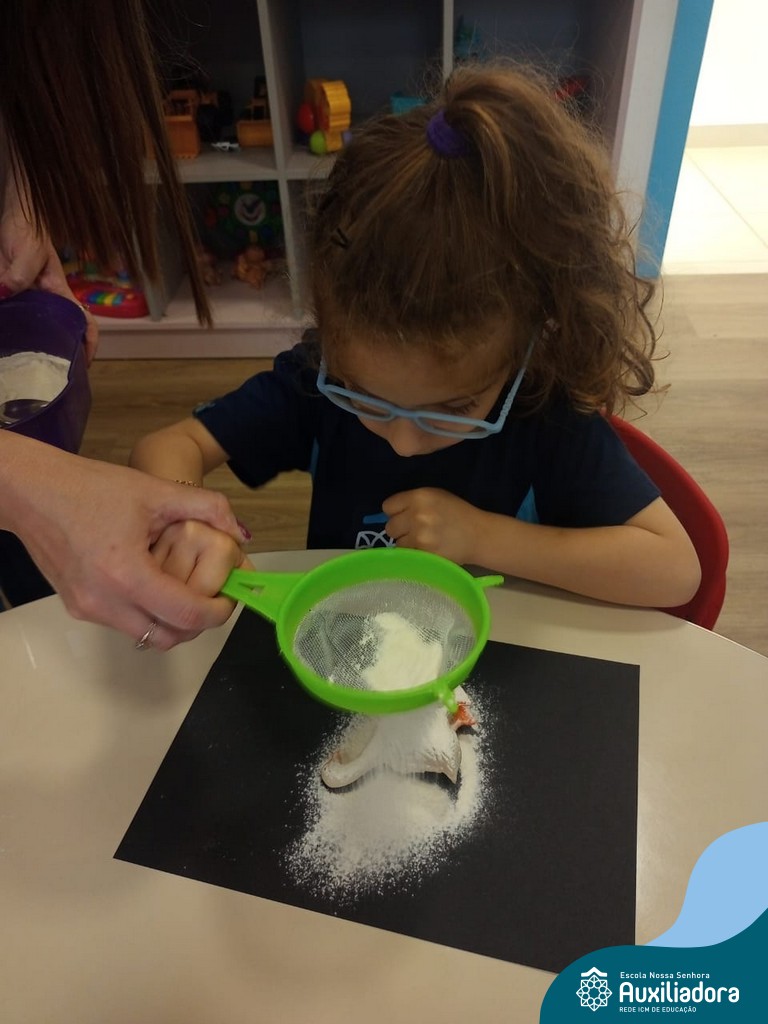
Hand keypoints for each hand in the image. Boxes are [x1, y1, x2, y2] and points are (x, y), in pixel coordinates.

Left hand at [1, 184, 98, 362]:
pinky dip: (19, 334)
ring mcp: (35, 299)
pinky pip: (22, 320)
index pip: (86, 323)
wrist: (18, 213)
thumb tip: (5, 294)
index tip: (83, 366)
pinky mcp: (18, 294)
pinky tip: (9, 344)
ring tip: (27, 366)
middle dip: (62, 356)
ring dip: (39, 348)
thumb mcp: (25, 250)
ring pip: (43, 329)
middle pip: (65, 333)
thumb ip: (19, 273)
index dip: (89, 345)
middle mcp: (51, 301)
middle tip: (47, 376)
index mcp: (60, 293)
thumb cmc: (27, 228)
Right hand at [3, 434, 247, 648]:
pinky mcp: (77, 608)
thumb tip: (242, 533)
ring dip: (171, 620)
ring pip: (146, 635)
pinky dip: (146, 612)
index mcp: (126, 573)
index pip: (187, 615)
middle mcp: (104, 601)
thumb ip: (207, 507)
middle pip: (169, 637)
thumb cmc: (90, 487)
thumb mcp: (156, 490)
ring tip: (184, 587)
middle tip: (212, 597)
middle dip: (198, 623)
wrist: (31, 491)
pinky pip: (123, 623)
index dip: (218, 612)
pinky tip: (152, 582)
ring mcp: (87, 609)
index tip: (230, 597)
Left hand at [382, 488, 481, 564]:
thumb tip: (391, 512)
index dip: (395, 512)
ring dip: (407, 543)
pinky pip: (407, 555)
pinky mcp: (424, 554)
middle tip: (414, 531)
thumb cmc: (456, 513)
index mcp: (419, 496)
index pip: (388, 506)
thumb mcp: (435, 496)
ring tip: (423, 541)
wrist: (478, 535)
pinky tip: (428, 549)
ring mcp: (420, 537)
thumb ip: (412, 501)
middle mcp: (417, 515)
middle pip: (390, 527)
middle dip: (400, 529)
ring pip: (397, 543)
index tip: (404, 516)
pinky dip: (415, 554)